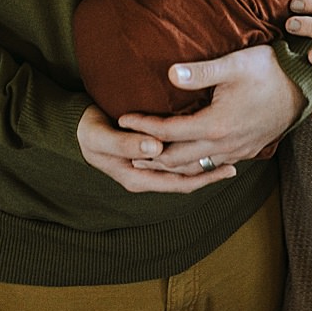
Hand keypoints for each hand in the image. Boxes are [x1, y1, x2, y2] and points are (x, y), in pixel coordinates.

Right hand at [77, 102, 236, 192]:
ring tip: (227, 156)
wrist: (75, 127)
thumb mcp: (103, 138)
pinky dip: (192, 156)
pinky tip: (205, 147)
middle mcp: (145, 178)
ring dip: (202, 166)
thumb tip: (156, 148)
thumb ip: (126, 144)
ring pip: (181, 172)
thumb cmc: (89, 131)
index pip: (179, 183)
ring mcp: (146, 169)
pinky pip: (174, 161)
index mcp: (137, 178)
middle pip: (185, 180)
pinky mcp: (146, 156)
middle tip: (236, 162)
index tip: (227, 167)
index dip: (204, 177)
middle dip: (209, 174)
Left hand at [116, 42, 302, 171]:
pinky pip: (212, 166)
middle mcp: (224, 144)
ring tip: (149, 159)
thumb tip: (170, 73)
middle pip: (177, 159)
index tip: (123, 118)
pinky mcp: (247, 150)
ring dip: (169, 165)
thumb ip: (201, 72)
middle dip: (149, 155)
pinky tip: (187, 161)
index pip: (169, 132)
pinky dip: (193, 167)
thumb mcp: (234, 64)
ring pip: (195, 167)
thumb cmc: (268, 69)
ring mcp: (237, 151)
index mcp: (216, 124)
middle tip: (126, 149)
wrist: (304, 86)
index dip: (144, 126)